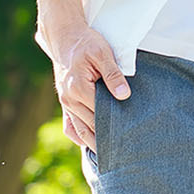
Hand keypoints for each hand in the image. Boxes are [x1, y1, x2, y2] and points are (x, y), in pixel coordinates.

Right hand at [45, 19, 127, 152]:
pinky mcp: (66, 103)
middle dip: (106, 138)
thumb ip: (114, 75)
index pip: (99, 114)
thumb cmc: (87, 43)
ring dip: (93, 143)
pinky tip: (93, 145)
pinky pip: (70, 127)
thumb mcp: (103, 54)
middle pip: (90, 125)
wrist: (65, 38)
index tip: (128, 137)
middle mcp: (69, 99)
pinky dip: (80, 137)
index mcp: (78, 88)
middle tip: (125, 151)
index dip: (114, 126)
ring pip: (79, 130)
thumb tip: (124, 95)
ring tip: (111, 155)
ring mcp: (65, 103)